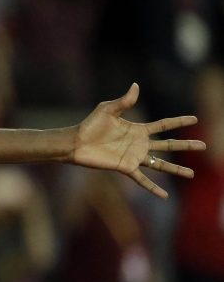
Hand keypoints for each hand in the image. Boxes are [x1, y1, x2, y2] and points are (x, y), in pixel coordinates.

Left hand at [72, 84, 205, 198]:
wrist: (76, 142)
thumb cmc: (90, 125)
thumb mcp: (108, 109)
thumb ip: (124, 100)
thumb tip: (136, 85)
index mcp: (138, 129)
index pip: (163, 125)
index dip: (178, 122)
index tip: (194, 119)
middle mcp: (139, 144)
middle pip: (168, 145)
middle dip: (185, 145)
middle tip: (204, 145)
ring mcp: (134, 157)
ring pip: (160, 164)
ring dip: (176, 170)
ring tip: (192, 174)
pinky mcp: (126, 168)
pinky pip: (142, 180)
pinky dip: (153, 188)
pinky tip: (165, 196)